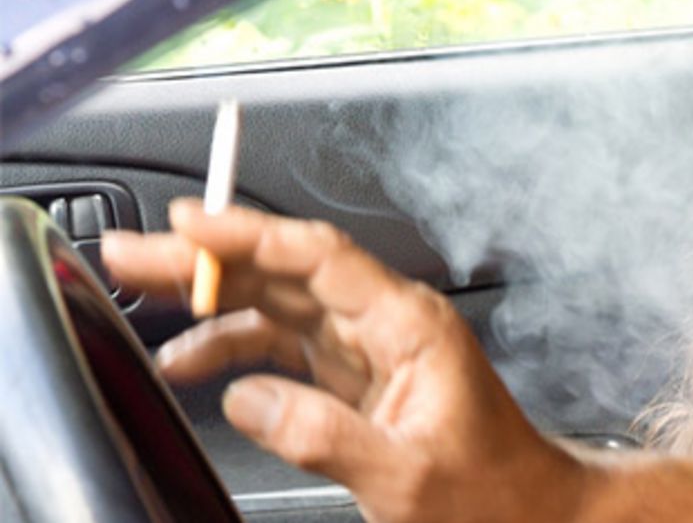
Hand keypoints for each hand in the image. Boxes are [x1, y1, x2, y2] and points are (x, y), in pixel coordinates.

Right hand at [101, 200, 585, 522]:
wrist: (531, 511)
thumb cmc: (493, 490)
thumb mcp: (407, 475)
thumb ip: (325, 435)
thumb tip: (250, 399)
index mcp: (409, 325)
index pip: (319, 258)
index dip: (249, 234)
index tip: (188, 224)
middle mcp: (388, 323)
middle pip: (286, 272)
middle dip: (208, 258)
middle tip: (136, 253)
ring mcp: (371, 348)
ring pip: (280, 304)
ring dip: (212, 300)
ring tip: (144, 300)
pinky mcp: (358, 377)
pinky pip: (288, 345)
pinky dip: (237, 347)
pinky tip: (194, 359)